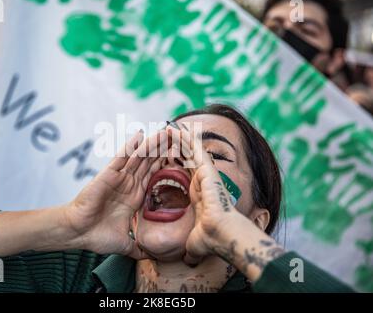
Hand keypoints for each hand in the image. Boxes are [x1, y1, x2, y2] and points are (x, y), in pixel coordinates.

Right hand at [66, 130, 167, 258]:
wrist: (77, 234)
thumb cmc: (97, 237)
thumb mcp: (127, 245)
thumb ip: (140, 248)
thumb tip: (153, 258)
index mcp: (135, 197)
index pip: (155, 177)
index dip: (167, 166)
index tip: (182, 157)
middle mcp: (129, 184)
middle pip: (150, 163)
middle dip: (163, 150)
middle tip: (178, 136)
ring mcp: (119, 178)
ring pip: (139, 157)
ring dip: (152, 144)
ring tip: (165, 131)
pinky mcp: (108, 175)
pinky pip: (121, 158)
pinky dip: (130, 146)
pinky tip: (140, 135)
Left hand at [166, 124, 238, 263]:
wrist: (223, 234)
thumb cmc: (211, 238)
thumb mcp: (195, 241)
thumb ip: (192, 247)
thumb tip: (189, 259)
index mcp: (198, 193)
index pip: (184, 175)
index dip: (175, 165)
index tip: (166, 158)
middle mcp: (202, 180)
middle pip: (186, 160)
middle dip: (175, 148)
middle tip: (165, 137)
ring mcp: (206, 173)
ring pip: (189, 151)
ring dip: (178, 139)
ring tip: (167, 127)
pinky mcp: (207, 168)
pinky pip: (193, 149)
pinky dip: (184, 137)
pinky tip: (174, 127)